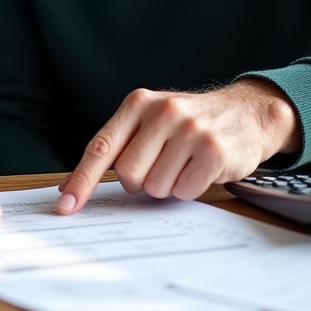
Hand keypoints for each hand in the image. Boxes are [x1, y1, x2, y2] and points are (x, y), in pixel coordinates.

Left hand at [56, 79, 301, 213]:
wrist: (246, 111)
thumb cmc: (188, 123)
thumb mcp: (149, 123)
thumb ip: (114, 149)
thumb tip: (69, 186)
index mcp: (138, 104)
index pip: (101, 147)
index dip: (81, 180)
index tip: (65, 206)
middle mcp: (162, 111)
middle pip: (129, 174)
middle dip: (141, 182)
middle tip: (161, 166)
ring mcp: (189, 129)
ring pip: (157, 187)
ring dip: (169, 185)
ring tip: (184, 163)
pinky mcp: (214, 149)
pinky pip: (186, 191)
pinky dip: (190, 189)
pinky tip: (201, 168)